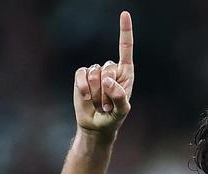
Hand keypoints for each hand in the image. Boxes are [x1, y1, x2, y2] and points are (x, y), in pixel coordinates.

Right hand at [73, 11, 134, 134]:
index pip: (125, 48)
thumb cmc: (113, 117)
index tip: (124, 14)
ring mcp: (95, 72)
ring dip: (96, 93)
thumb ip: (120, 97)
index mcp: (125, 72)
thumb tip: (108, 80)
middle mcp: (110, 69)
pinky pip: (81, 75)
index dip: (125, 31)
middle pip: (107, 68)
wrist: (96, 125)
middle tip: (107, 105)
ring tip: (98, 104)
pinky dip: (83, 88)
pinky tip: (86, 98)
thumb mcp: (122, 111)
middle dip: (106, 90)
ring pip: (94, 73)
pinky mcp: (81, 76)